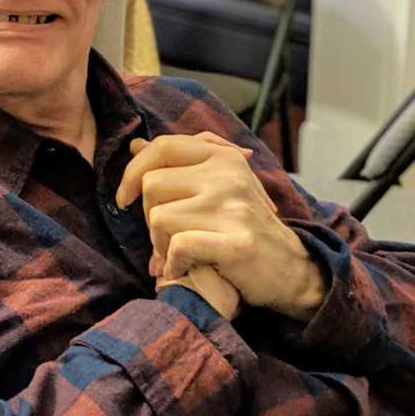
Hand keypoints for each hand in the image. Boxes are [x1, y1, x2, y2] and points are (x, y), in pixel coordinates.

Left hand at [117, 134, 325, 321]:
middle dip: (150, 220)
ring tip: (180, 258)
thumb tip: (135, 145)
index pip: (163, 147)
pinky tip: (187, 270)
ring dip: (161, 246)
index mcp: (222, 157)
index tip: (125, 199)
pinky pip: (179, 246)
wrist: (290, 268)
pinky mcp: (237, 241)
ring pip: (160, 218)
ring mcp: (234, 207)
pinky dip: (175, 264)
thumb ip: (178, 166)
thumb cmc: (242, 229)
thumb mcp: (215, 187)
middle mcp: (229, 175)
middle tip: (167, 241)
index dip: (133, 172)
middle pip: (153, 185)